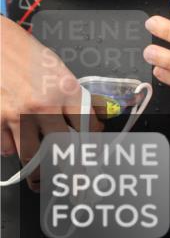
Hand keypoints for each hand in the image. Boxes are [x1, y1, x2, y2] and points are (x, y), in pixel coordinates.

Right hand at [0, 15, 103, 189]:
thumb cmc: (25, 54)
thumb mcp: (56, 68)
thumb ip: (72, 95)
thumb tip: (95, 114)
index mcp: (65, 88)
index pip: (86, 125)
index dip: (91, 141)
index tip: (92, 152)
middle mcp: (44, 105)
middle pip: (62, 148)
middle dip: (68, 168)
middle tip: (73, 183)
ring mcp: (18, 115)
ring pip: (32, 155)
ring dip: (37, 168)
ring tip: (41, 180)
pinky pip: (8, 148)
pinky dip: (12, 148)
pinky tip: (16, 141)